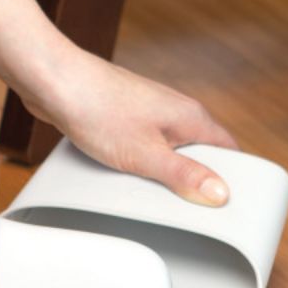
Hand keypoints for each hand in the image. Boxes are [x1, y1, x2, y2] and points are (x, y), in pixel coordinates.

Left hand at [17, 47, 237, 204]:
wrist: (55, 81)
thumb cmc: (98, 109)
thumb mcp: (146, 155)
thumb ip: (184, 175)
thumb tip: (221, 193)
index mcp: (192, 117)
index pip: (229, 149)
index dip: (232, 177)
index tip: (226, 204)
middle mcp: (176, 110)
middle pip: (201, 151)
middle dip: (196, 178)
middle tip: (187, 206)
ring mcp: (152, 111)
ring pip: (172, 148)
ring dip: (167, 171)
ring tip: (154, 192)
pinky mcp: (128, 115)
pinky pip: (147, 144)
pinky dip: (144, 161)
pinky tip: (127, 175)